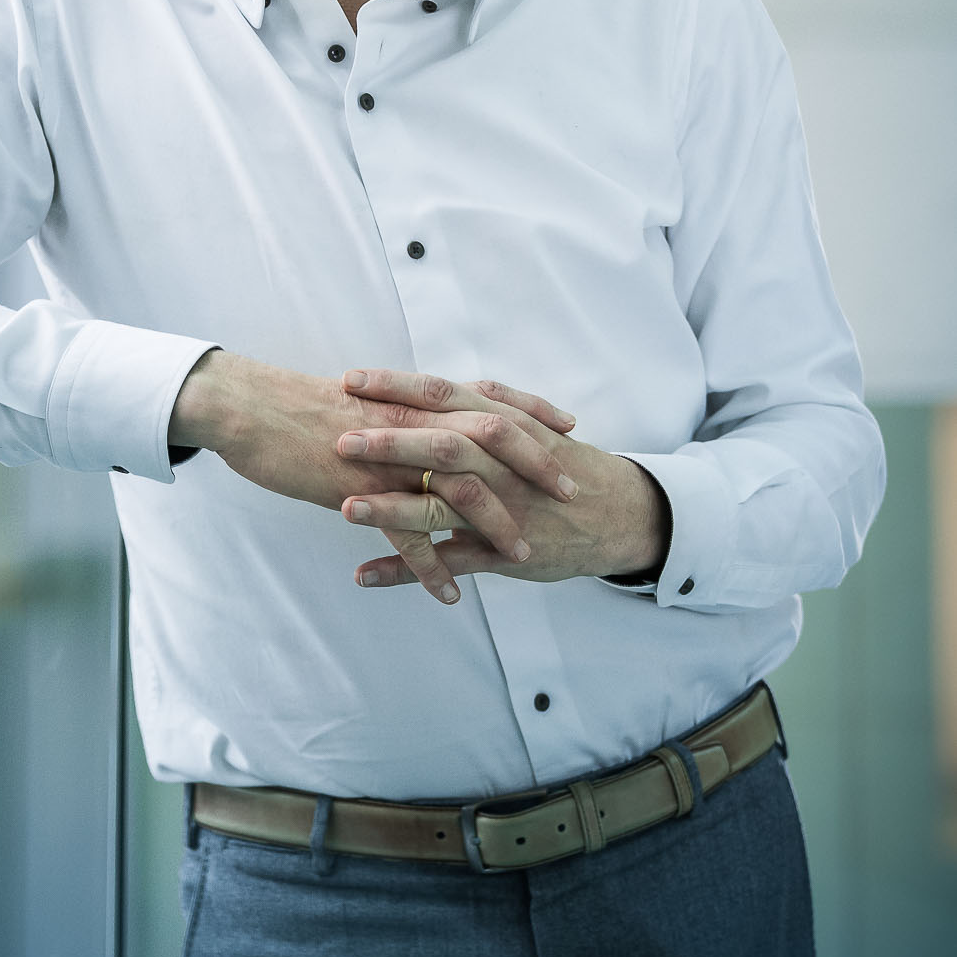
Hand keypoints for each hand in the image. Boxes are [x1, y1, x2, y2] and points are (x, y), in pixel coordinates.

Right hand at [168, 352, 577, 603]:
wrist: (247, 408)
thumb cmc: (296, 406)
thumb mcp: (358, 404)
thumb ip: (397, 414)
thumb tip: (420, 422)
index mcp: (411, 399)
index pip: (485, 398)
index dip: (530, 410)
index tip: (565, 426)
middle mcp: (409, 422)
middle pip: (490, 438)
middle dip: (535, 465)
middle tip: (569, 494)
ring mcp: (387, 457)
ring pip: (457, 488)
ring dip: (494, 524)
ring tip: (521, 556)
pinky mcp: (359, 490)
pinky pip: (405, 534)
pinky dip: (430, 567)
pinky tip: (450, 595)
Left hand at [333, 368, 670, 591]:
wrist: (617, 513)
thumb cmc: (563, 465)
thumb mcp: (527, 424)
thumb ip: (479, 407)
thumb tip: (427, 390)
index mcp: (502, 423)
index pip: (443, 394)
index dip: (396, 386)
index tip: (349, 380)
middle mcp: (501, 461)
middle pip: (442, 443)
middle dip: (390, 442)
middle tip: (340, 439)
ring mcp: (503, 506)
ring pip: (444, 504)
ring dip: (393, 508)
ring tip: (345, 509)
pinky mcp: (504, 549)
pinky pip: (451, 561)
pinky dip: (407, 571)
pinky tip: (365, 576)